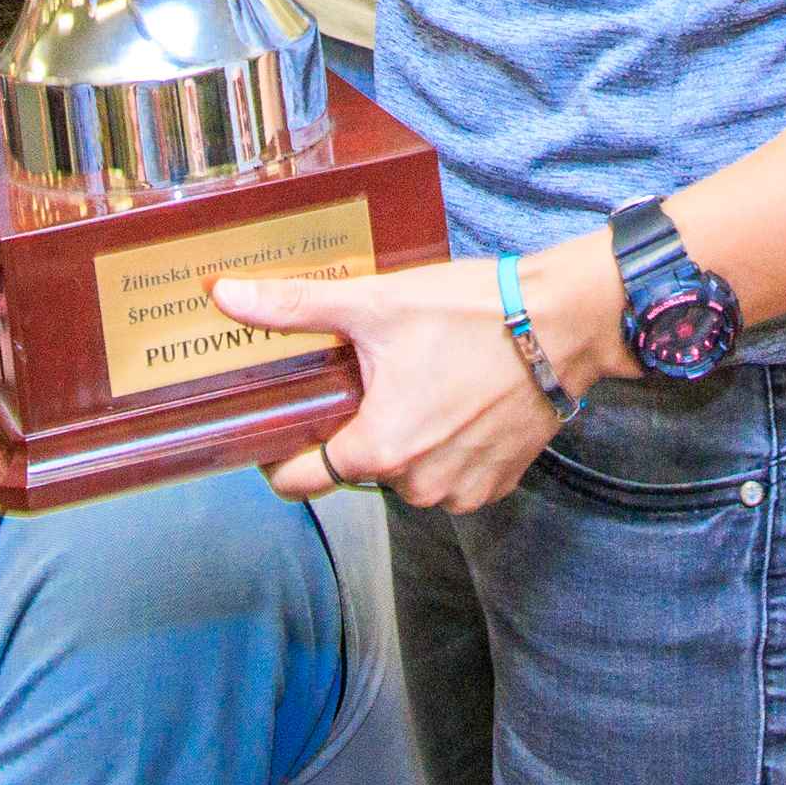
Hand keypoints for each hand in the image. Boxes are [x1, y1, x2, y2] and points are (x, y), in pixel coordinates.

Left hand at [216, 234, 624, 513]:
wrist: (561, 324)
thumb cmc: (469, 313)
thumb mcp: (373, 304)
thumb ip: (293, 308)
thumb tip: (224, 295)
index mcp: (377, 449)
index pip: (299, 481)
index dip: (280, 455)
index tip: (282, 424)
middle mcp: (416, 484)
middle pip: (356, 467)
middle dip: (356, 427)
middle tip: (368, 377)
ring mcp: (459, 490)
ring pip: (403, 472)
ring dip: (402, 438)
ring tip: (418, 382)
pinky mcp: (496, 483)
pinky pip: (447, 475)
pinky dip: (443, 446)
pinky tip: (454, 400)